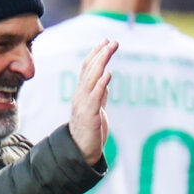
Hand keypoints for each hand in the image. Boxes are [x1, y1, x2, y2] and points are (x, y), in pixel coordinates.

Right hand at [68, 39, 115, 165]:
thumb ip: (100, 96)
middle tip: (112, 41)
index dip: (96, 54)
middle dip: (100, 54)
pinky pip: (95, 97)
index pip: (88, 69)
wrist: (82, 152)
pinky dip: (101, 84)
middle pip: (90, 70)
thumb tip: (105, 82)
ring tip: (109, 50)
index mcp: (83, 94)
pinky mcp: (89, 116)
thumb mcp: (96, 109)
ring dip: (101, 63)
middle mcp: (81, 96)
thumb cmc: (90, 132)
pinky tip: (107, 74)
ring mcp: (84, 105)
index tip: (106, 41)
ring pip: (91, 79)